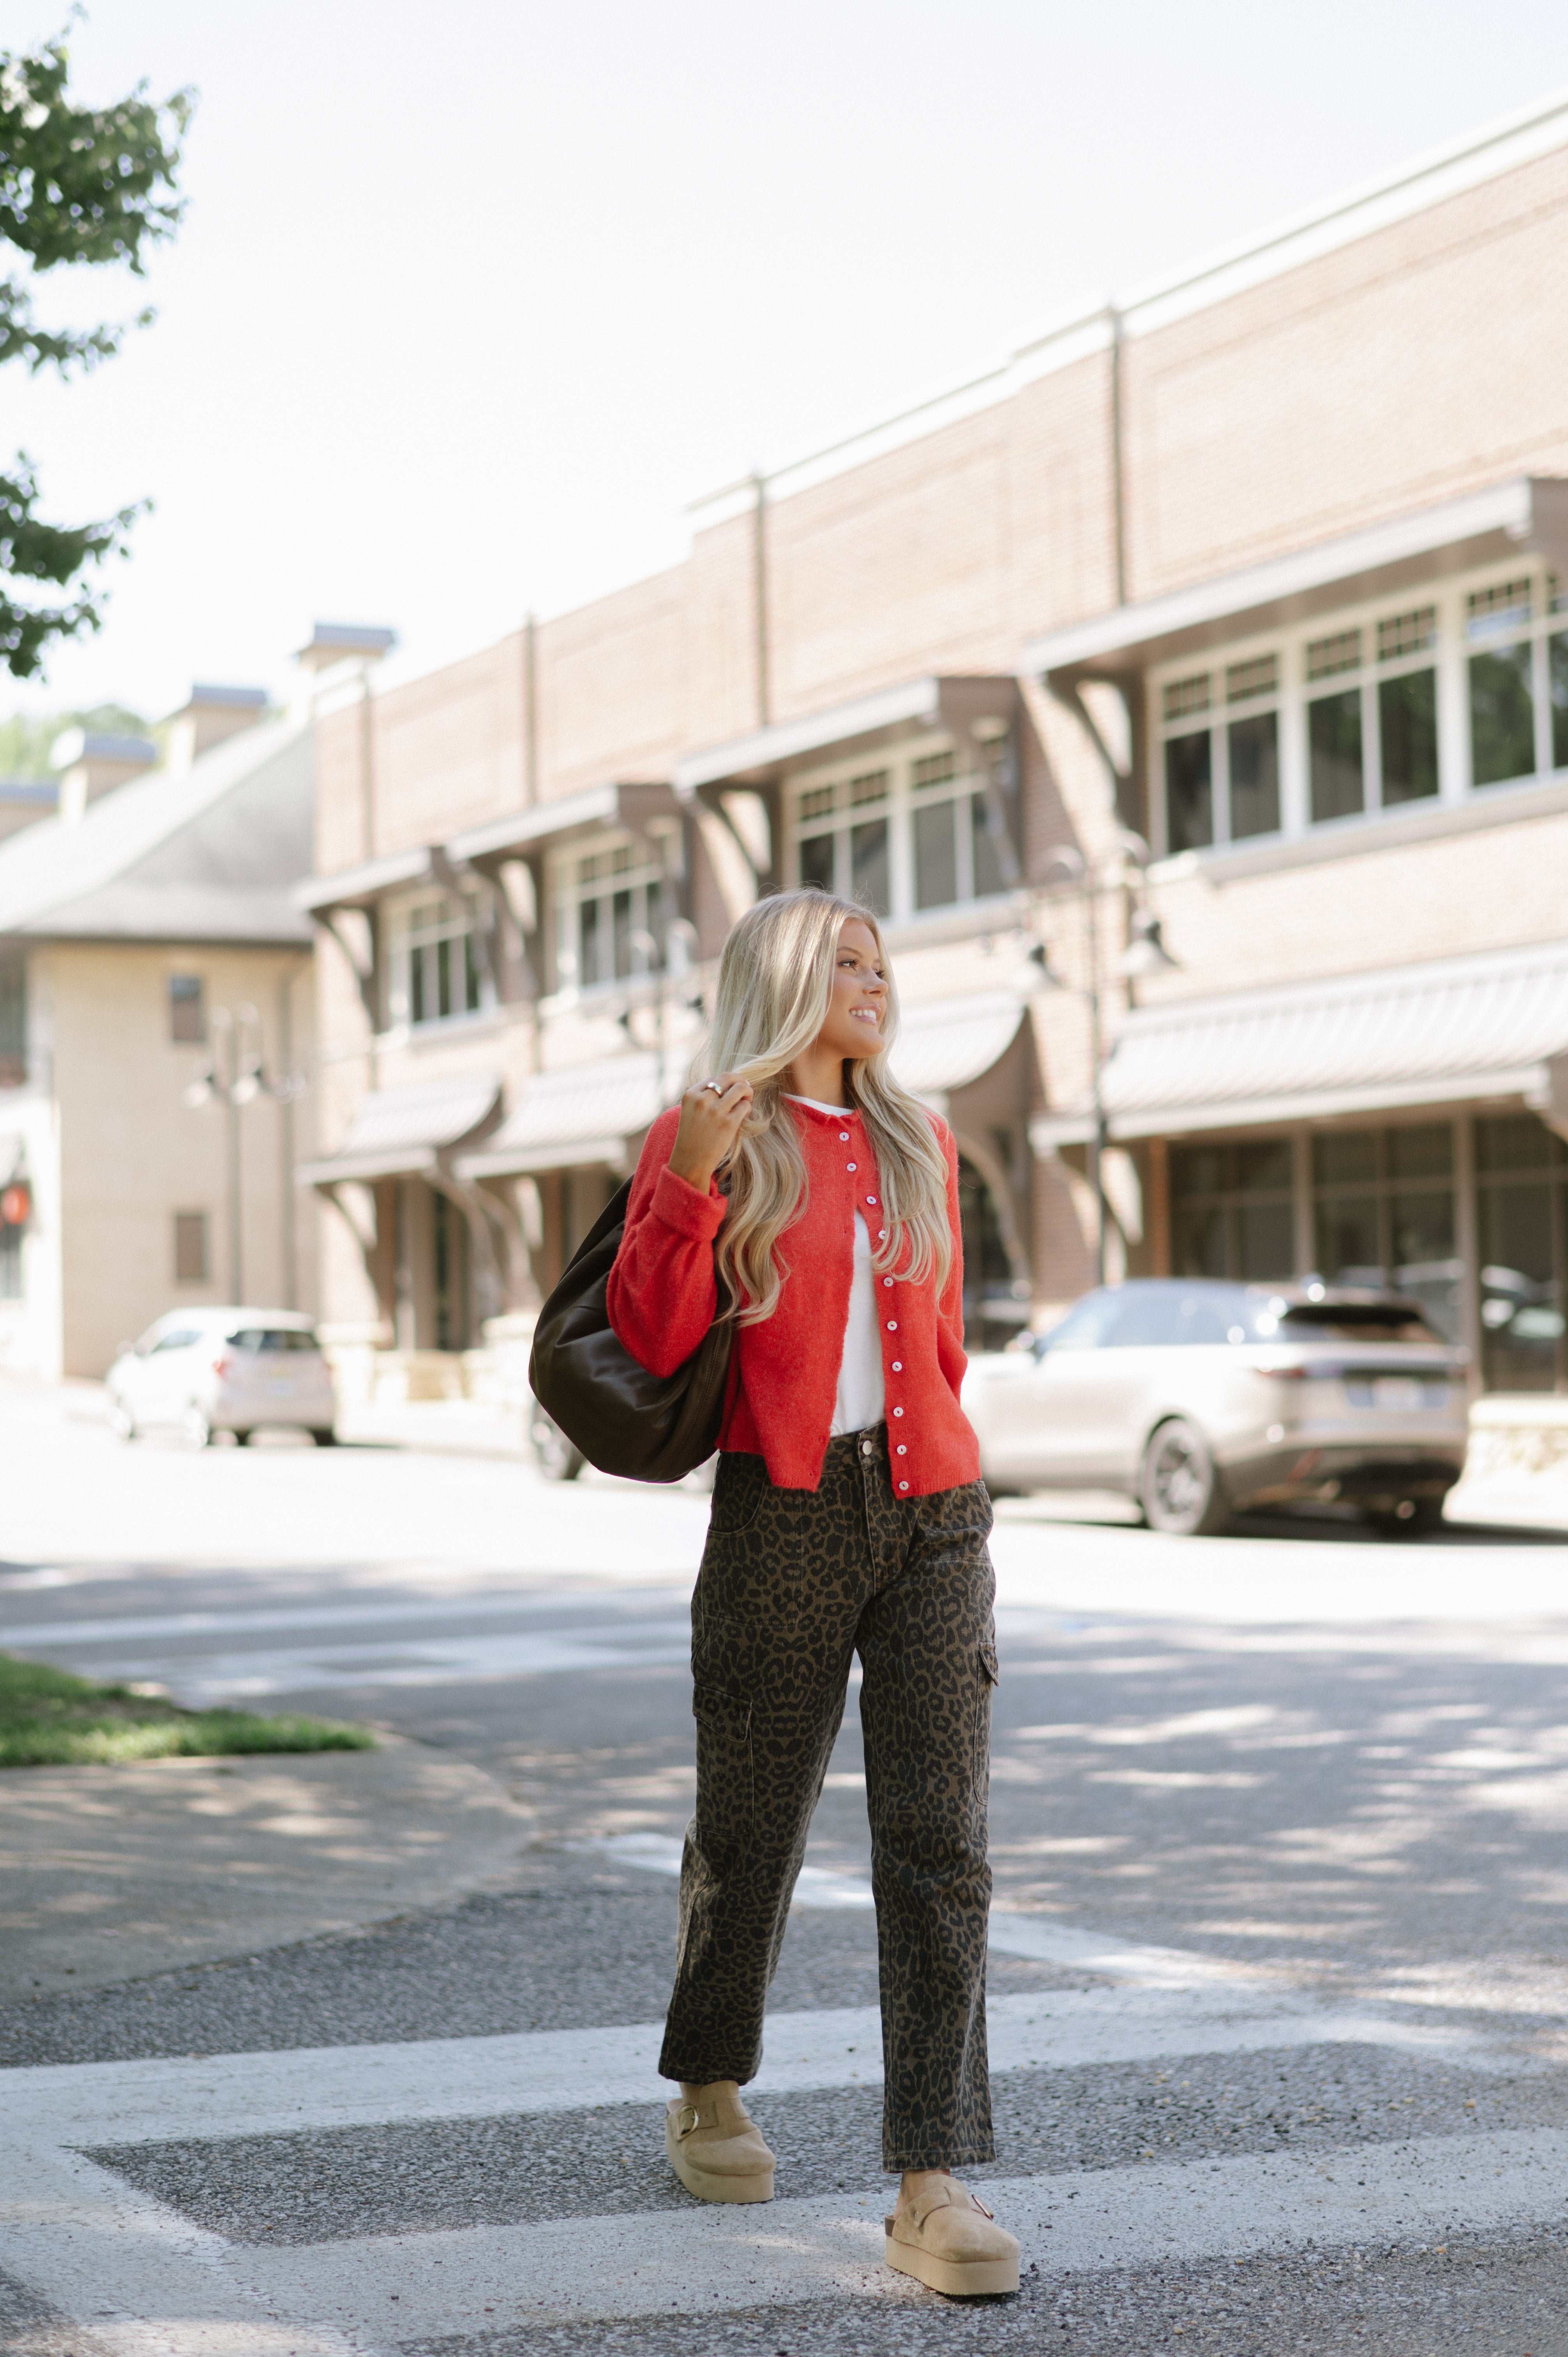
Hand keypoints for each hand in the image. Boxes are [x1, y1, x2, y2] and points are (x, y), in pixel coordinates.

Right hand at [668, 1073, 752, 1190]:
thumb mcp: (690, 1112)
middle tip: (745, 1088)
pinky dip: (747, 1108)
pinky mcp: (729, 1123)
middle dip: (740, 1080)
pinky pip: (745, 1106)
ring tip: (747, 1100)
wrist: (690, 1162)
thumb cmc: (692, 1138)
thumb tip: (727, 1086)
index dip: (724, 1083)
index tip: (729, 1090)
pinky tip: (743, 1115)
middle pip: (727, 1077)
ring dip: (747, 1091)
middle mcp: (702, 1100)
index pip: (713, 1078)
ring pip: (740, 1088)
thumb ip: (703, 1097)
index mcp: (690, 1095)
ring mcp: (716, 1111)